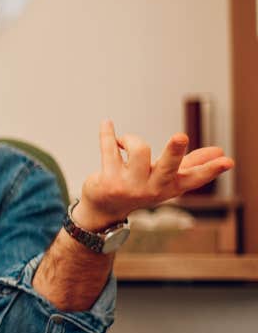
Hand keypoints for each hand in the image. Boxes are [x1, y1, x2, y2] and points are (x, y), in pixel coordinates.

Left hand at [77, 120, 234, 229]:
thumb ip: (191, 165)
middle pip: (168, 166)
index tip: (227, 161)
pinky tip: (107, 123)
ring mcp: (130, 185)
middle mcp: (153, 188)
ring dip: (131, 138)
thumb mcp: (166, 179)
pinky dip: (108, 133)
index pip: (195, 178)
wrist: (104, 209)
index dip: (211, 170)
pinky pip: (110, 149)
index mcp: (171, 187)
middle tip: (181, 136)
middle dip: (175, 151)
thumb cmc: (140, 188)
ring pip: (139, 149)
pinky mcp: (109, 179)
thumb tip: (221, 152)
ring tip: (124, 141)